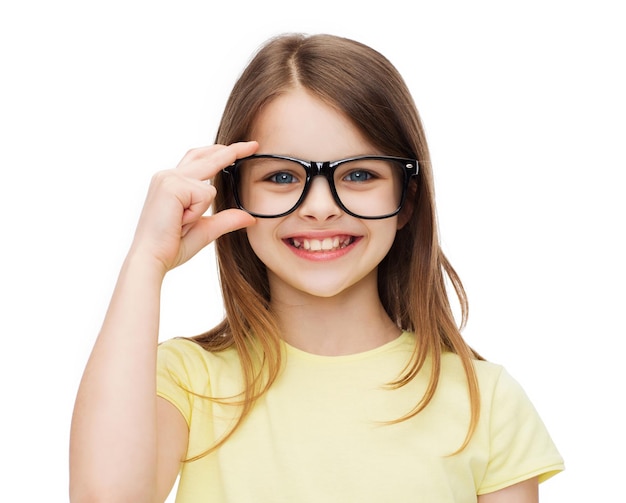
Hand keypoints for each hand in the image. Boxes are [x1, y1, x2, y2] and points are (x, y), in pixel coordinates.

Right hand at [129, 141, 257, 273]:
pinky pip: (204, 195)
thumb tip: (251, 218)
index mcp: (172, 183)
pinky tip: (179, 221)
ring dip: (200, 211)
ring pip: (209, 187)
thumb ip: (227, 220)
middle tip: (255, 145)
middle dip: (233, 151)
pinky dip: (197, 213)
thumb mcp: (205, 230)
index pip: (200, 159)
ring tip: (180, 224)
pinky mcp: (171, 185)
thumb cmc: (171, 246)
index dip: (221, 152)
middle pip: (206, 157)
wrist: (151, 258)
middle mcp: (168, 176)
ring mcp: (168, 178)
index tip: (244, 147)